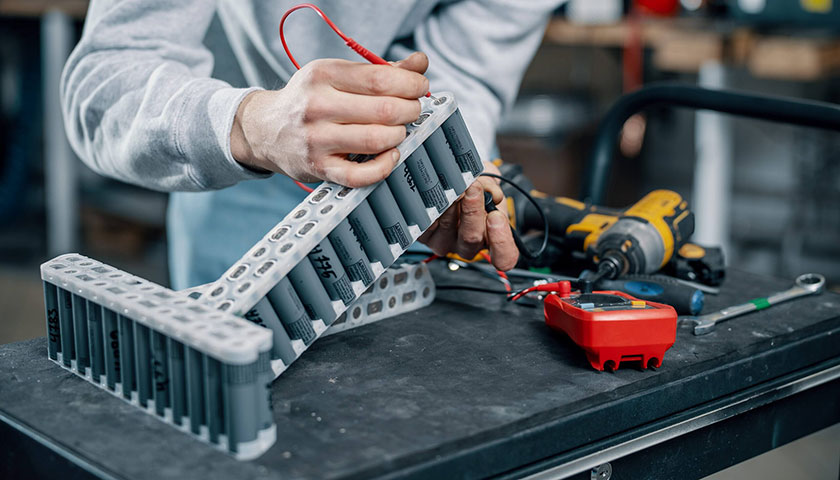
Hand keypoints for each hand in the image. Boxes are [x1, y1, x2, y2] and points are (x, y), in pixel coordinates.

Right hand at [230, 53, 429, 186]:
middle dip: (410, 110)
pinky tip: (390, 155)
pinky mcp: (319, 168)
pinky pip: (361, 175)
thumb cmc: (310, 99)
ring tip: (399, 131)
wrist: (265, 129)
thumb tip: (420, 63)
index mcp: (324, 74)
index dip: (411, 84)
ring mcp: (317, 140)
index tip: (420, 88)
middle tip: (412, 111)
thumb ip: (380, 70)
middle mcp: (317, 105)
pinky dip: (384, 166)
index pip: (380, 78)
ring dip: (399, 136)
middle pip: (384, 110)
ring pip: (377, 140)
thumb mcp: (337, 74)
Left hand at [418, 162, 518, 270]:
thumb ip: (493, 189)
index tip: (496, 216)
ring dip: (451, 203)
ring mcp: (446, 243)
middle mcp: (469, 246)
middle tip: (473, 189)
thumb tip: (492, 194)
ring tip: (453, 185)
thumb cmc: (477, 189)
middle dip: (472, 210)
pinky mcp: (425, 236)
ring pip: (448, 227)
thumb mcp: (490, 185)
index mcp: (492, 240)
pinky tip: (437, 195)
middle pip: (471, 239)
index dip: (501, 240)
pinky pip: (427, 224)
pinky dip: (432, 206)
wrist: (456, 184)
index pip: (504, 257)